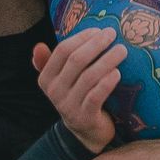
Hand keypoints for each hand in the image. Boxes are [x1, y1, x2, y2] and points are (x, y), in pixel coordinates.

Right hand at [31, 28, 127, 152]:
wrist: (85, 130)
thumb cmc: (77, 95)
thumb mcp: (62, 80)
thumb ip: (51, 62)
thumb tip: (37, 46)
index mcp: (46, 78)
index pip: (62, 51)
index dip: (81, 38)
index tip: (99, 30)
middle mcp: (54, 91)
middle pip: (76, 61)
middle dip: (96, 44)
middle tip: (113, 34)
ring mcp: (68, 105)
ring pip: (89, 76)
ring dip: (107, 60)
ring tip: (122, 50)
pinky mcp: (84, 117)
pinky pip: (96, 96)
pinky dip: (107, 83)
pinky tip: (117, 72)